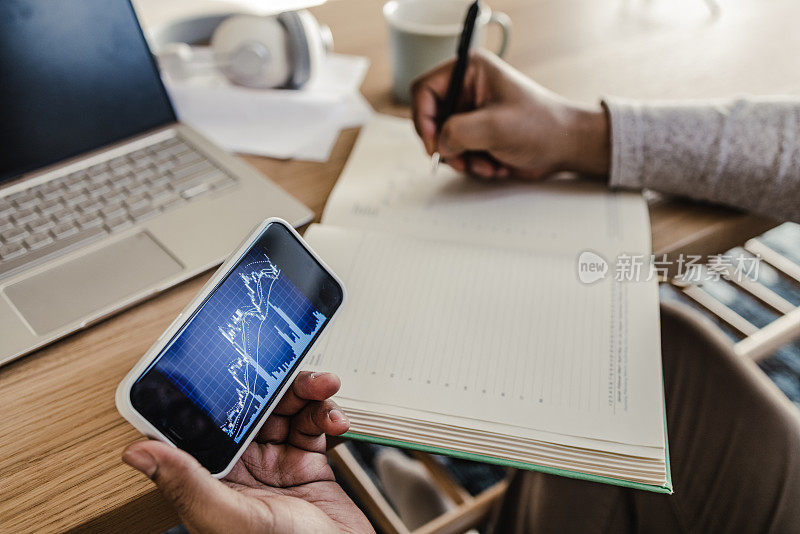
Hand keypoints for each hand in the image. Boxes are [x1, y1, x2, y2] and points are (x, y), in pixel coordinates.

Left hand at [122, 371, 373, 533]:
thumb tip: (137, 451)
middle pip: (252, 407)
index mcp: (213, 479)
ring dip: (307, 392)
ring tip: (324, 386)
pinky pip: (314, 423)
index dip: (214, 392)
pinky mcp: (308, 462)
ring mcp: (276, 463)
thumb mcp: (230, 518)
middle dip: (273, 384)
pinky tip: (335, 417)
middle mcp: (242, 467)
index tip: (224, 363)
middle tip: (288, 369)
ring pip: (286, 409)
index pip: (206, 423)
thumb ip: (188, 483)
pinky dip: (326, 413)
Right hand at [411, 50, 609, 179]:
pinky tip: (495, 164)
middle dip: (447, 145)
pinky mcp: (477, 134)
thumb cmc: (542, 126)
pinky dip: (473, 164)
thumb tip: (440, 144)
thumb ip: (457, 132)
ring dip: (463, 159)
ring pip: (444, 141)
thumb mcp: (494, 127)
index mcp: (471, 71)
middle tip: (460, 160)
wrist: (567, 147)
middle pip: (432, 119)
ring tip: (488, 164)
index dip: (424, 119)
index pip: (425, 90)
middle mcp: (468, 89)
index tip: (434, 143)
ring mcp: (472, 113)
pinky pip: (458, 153)